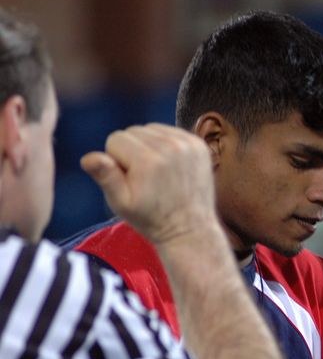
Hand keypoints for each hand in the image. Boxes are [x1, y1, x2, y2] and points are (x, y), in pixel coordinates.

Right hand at [80, 124, 216, 244]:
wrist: (189, 229)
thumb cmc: (151, 219)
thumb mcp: (121, 203)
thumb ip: (105, 176)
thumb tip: (88, 157)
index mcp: (147, 160)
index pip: (115, 139)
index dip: (116, 160)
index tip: (129, 179)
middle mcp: (170, 147)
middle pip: (133, 131)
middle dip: (132, 151)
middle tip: (144, 178)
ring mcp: (188, 144)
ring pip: (151, 129)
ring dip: (149, 146)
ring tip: (157, 172)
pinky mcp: (199, 145)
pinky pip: (171, 132)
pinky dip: (166, 144)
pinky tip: (170, 166)